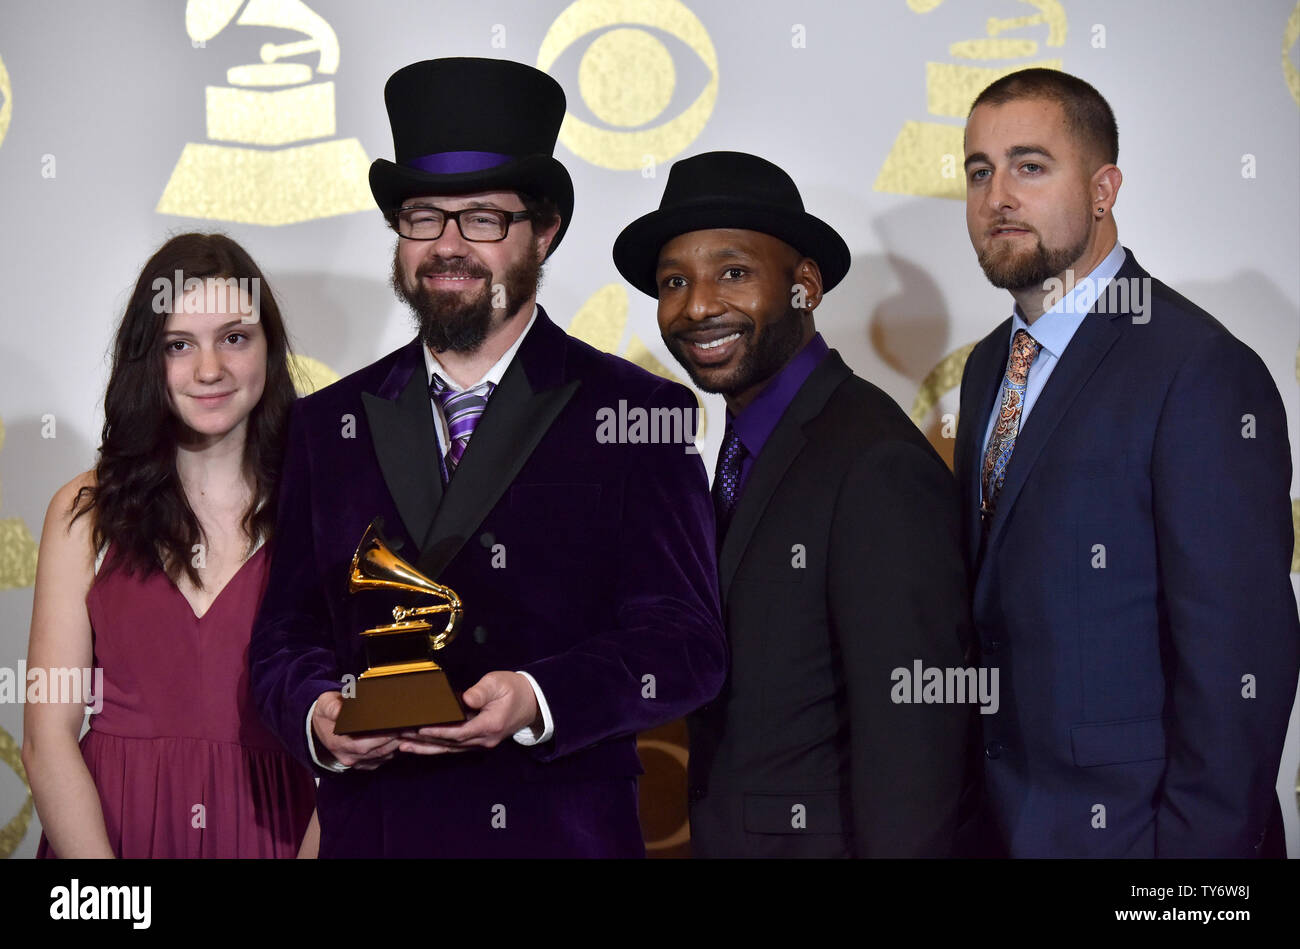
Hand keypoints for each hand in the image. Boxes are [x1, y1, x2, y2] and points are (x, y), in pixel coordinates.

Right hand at [312, 691, 401, 769]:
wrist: (315, 728)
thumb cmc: (324, 713)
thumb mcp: (325, 705)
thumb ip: (333, 708)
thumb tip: (340, 711)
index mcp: (340, 743)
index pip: (368, 743)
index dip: (386, 735)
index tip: (399, 726)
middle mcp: (349, 756)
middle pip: (379, 751)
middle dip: (396, 739)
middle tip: (411, 727)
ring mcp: (355, 762)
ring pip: (382, 757)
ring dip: (396, 745)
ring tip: (409, 732)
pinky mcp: (360, 764)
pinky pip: (379, 761)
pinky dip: (390, 752)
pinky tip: (398, 740)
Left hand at [397, 671, 540, 754]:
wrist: (532, 702)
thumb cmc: (514, 689)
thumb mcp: (498, 683)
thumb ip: (481, 691)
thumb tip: (466, 699)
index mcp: (489, 725)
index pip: (459, 732)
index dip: (438, 731)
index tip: (419, 729)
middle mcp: (484, 739)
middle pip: (449, 744)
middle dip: (423, 741)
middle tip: (400, 737)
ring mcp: (481, 743)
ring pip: (449, 749)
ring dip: (425, 748)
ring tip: (402, 746)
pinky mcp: (477, 740)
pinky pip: (453, 746)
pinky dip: (435, 746)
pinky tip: (419, 745)